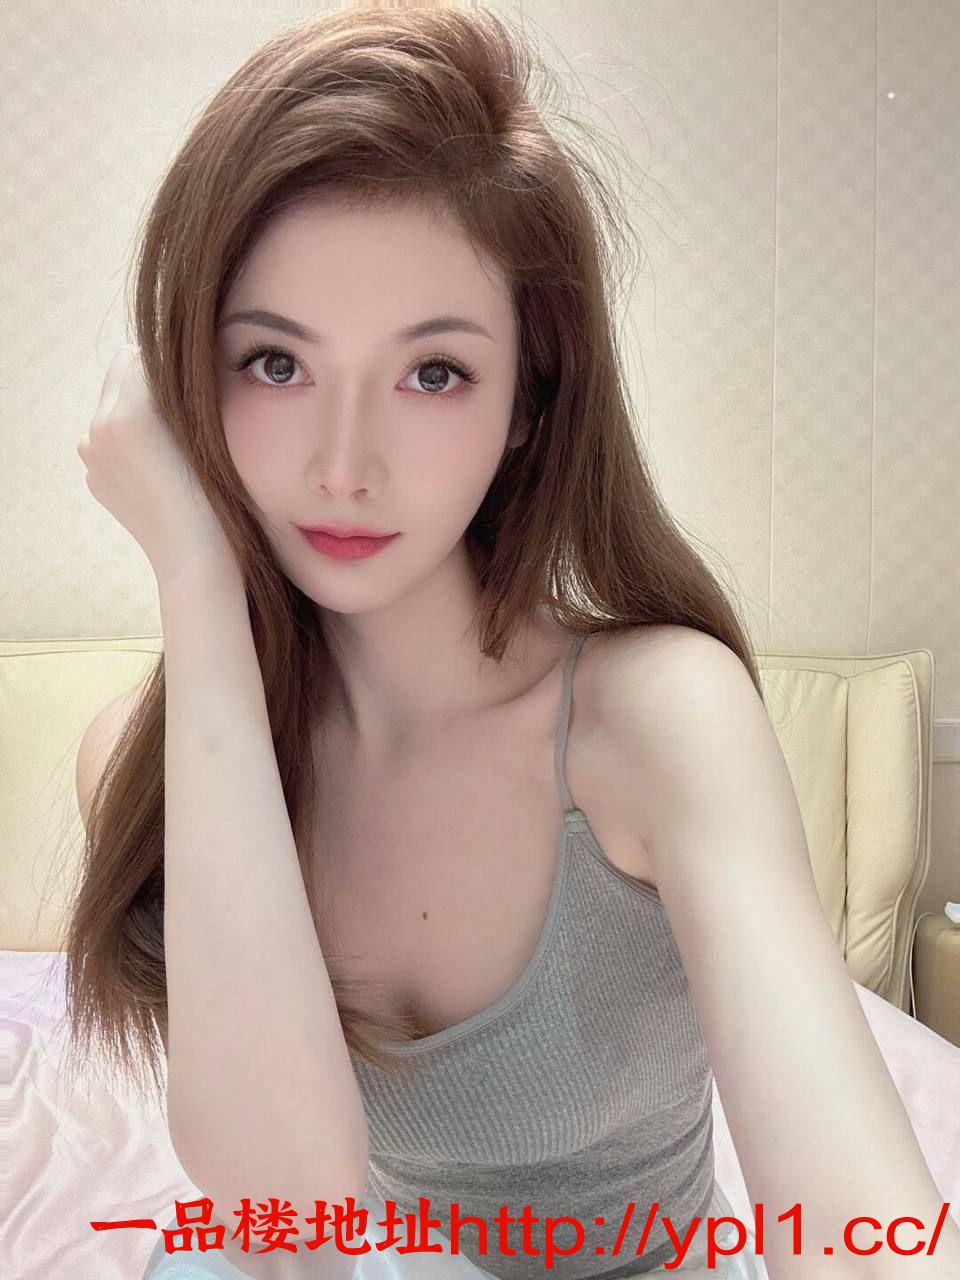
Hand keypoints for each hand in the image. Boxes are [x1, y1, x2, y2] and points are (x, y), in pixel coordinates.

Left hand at [77, 346, 238, 588]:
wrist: (196, 556)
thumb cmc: (216, 493)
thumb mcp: (204, 426)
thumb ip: (179, 383)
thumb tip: (170, 357)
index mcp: (125, 414)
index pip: (142, 355)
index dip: (172, 365)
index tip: (195, 383)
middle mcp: (98, 431)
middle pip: (121, 377)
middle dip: (149, 386)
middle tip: (186, 411)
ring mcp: (93, 458)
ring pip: (114, 409)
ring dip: (139, 413)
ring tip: (174, 444)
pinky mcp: (96, 480)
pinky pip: (111, 444)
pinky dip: (132, 446)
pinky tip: (159, 469)